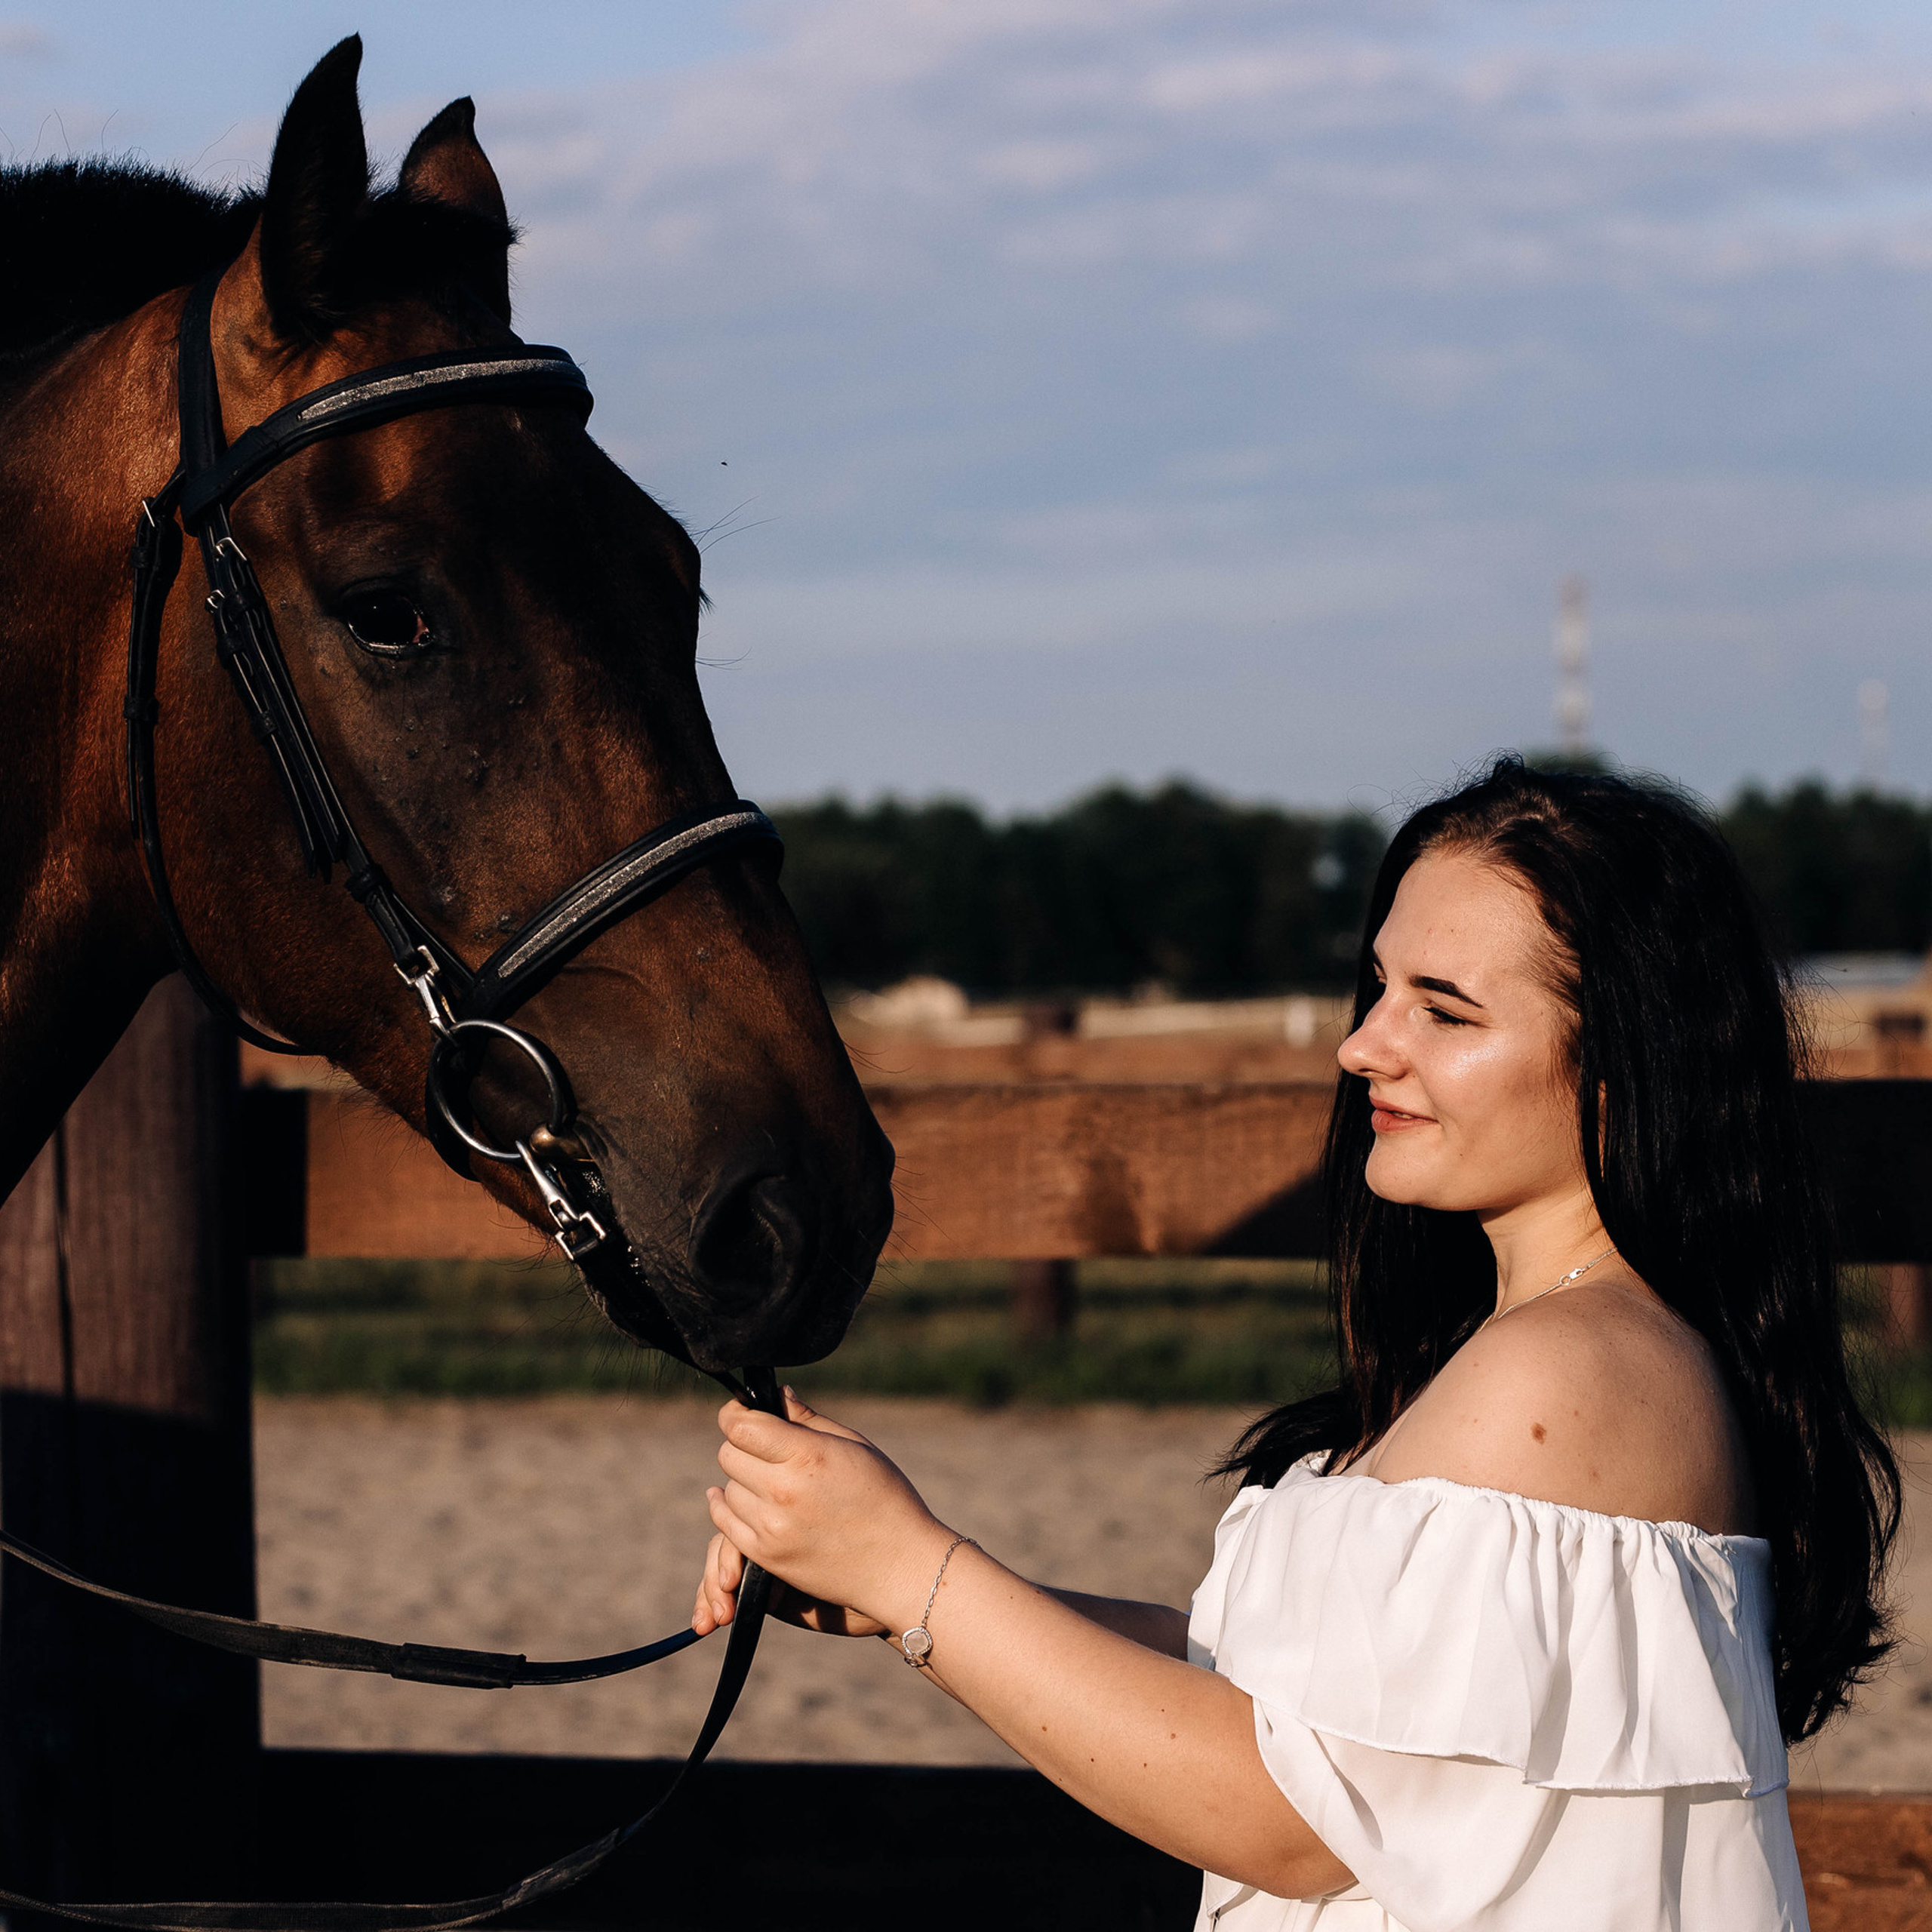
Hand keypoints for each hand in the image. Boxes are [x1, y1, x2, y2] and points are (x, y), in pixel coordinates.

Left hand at [704, 1387, 953, 1633]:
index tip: (742, 1411)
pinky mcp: (767, 1556)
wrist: (898, 1565)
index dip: (735, 1413)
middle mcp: (782, 1491)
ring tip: (768, 1480)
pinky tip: (744, 1499)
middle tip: (763, 1447)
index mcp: (807, 1455)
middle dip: (742, 1445)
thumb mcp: (855, 1446)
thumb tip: (777, 1395)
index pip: (740, 1426)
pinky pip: (726, 1524)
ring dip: (742, 1481)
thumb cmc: (885, 1498)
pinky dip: (730, 1509)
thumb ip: (808, 1419)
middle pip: (728, 1454)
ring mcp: (771, 1527)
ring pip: (727, 1490)